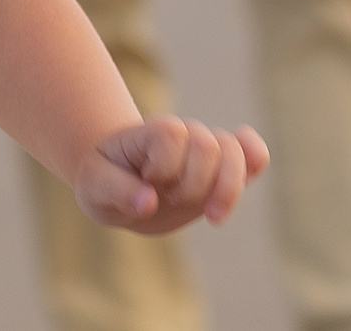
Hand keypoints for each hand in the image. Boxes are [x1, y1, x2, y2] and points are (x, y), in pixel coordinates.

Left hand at [76, 116, 268, 234]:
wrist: (117, 185)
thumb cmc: (103, 182)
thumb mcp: (94, 187)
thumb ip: (117, 190)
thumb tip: (150, 202)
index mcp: (148, 133)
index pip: (172, 134)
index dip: (163, 166)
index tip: (146, 182)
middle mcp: (181, 134)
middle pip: (208, 145)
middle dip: (192, 184)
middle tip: (170, 199)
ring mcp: (204, 151)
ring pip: (235, 150)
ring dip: (227, 189)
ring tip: (212, 216)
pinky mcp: (221, 171)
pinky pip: (253, 153)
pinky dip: (256, 161)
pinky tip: (249, 180)